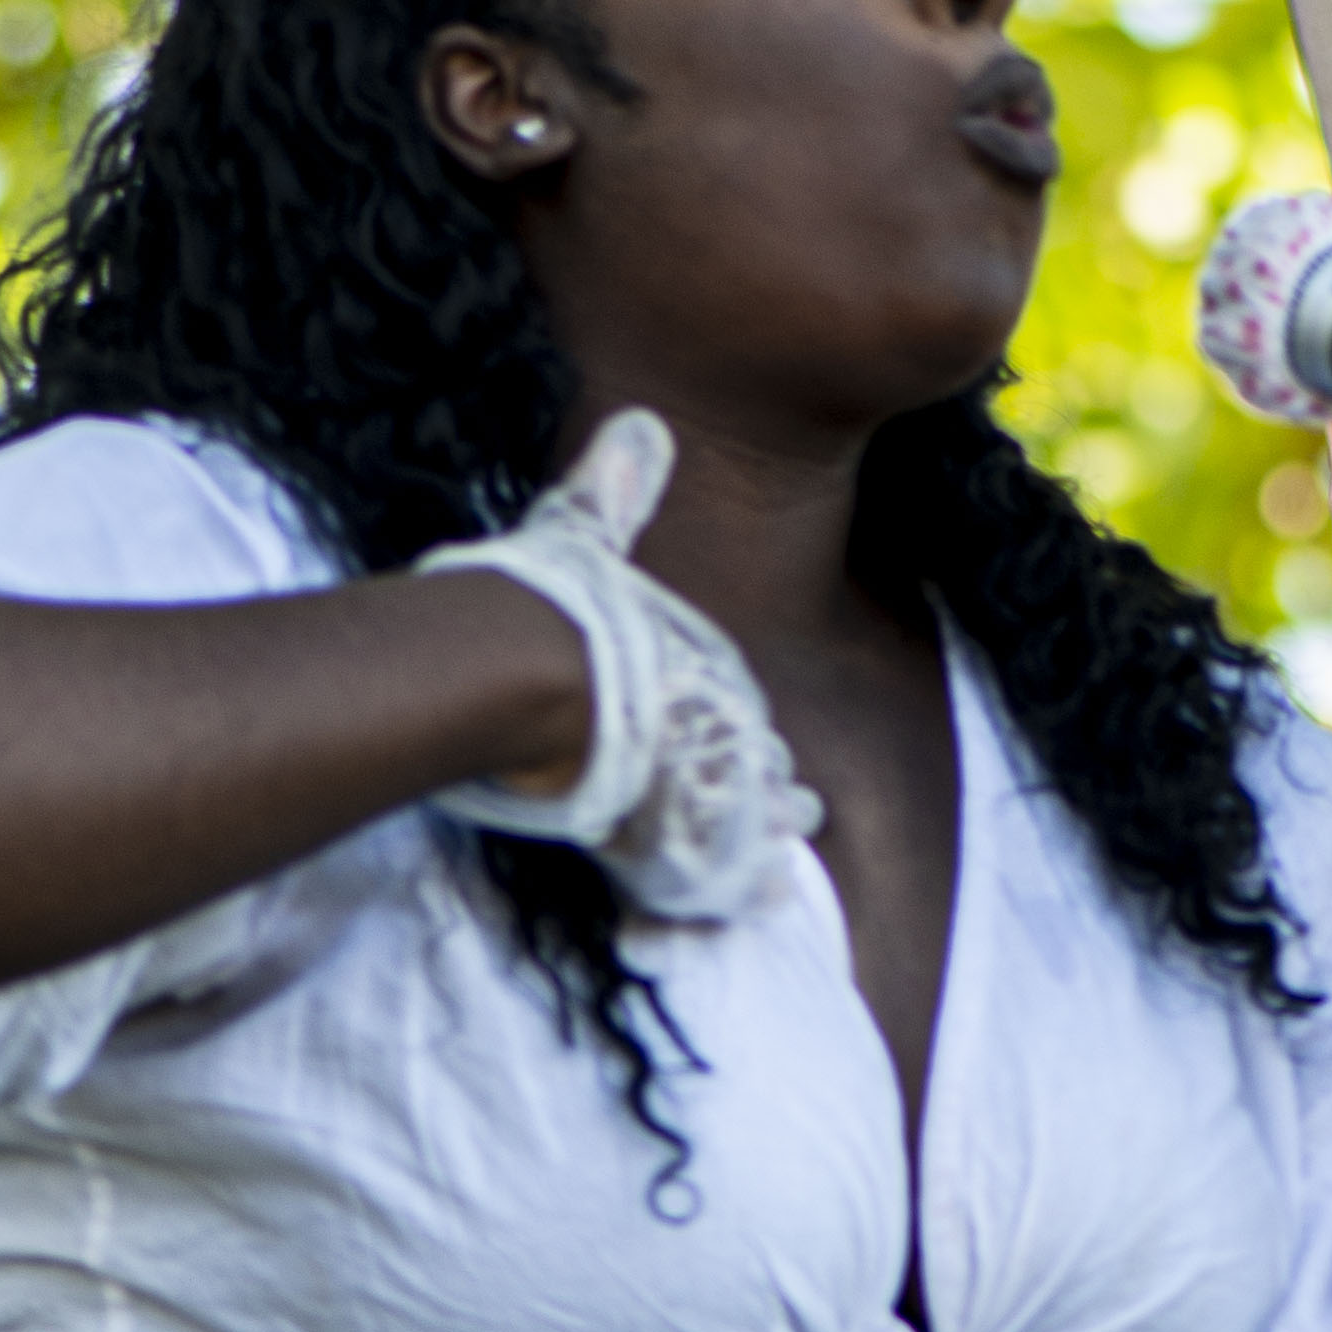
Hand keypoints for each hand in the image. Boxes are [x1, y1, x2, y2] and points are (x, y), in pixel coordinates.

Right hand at [427, 409, 821, 920]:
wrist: (530, 672)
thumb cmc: (557, 600)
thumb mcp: (587, 531)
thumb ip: (615, 491)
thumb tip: (637, 427)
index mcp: (700, 660)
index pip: (739, 706)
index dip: (749, 734)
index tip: (767, 750)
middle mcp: (712, 722)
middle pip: (755, 769)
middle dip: (773, 793)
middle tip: (800, 815)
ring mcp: (699, 782)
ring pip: (748, 828)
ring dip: (762, 849)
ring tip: (780, 876)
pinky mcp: (673, 836)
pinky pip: (719, 875)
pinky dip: (737, 890)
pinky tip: (760, 904)